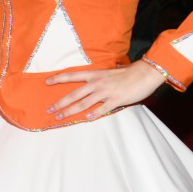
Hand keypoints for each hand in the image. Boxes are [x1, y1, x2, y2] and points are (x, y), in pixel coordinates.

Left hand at [46, 60, 166, 120]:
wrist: (146, 73)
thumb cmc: (129, 73)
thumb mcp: (110, 72)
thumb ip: (99, 77)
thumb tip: (91, 81)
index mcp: (95, 75)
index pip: (72, 76)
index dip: (58, 78)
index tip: (46, 82)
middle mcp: (97, 83)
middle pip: (74, 94)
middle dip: (60, 103)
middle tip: (48, 110)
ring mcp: (106, 92)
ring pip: (84, 103)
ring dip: (70, 111)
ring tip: (60, 118)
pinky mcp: (116, 100)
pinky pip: (102, 109)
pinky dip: (94, 114)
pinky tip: (86, 119)